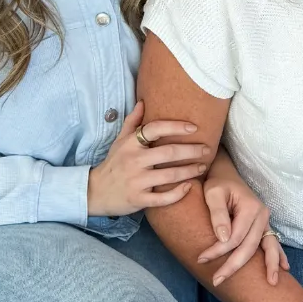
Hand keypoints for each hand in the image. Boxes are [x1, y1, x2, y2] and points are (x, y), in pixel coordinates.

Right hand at [87, 101, 208, 217]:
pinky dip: (177, 194)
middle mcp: (134, 161)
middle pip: (168, 153)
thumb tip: (143, 101)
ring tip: (202, 166)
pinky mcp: (138, 200)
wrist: (95, 191)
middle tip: (206, 149)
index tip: (194, 128)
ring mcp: (136, 181)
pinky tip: (188, 187)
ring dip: (189, 171)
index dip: (176, 127)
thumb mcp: (119, 140)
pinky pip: (162, 198)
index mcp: (131, 144)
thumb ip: (132, 121)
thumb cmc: (113, 163)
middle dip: (191, 151)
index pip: (155, 129)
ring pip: (169, 175)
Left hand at [198, 150, 288, 286]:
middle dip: (234, 265)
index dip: (218, 250)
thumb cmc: (218, 184)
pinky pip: (273, 242)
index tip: (201, 258)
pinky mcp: (263, 225)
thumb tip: (224, 239)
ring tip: (272, 283)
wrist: (226, 175)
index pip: (235, 237)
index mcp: (251, 207)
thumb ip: (218, 215)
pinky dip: (279, 255)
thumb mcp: (213, 194)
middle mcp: (262, 214)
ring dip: (270, 265)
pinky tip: (284, 268)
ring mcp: (265, 220)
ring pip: (269, 246)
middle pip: (250, 246)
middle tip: (217, 280)